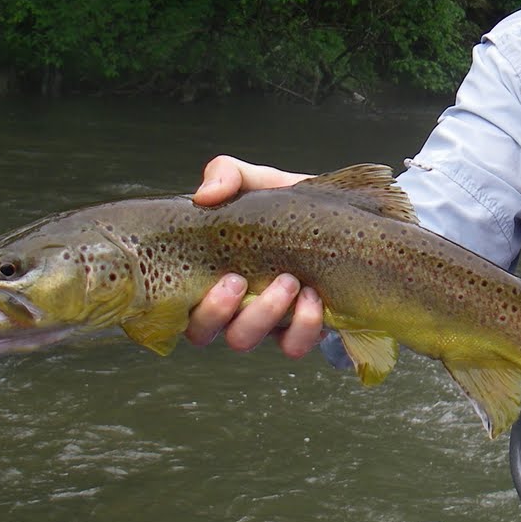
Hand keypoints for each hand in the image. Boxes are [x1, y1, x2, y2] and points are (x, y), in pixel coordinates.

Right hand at [183, 155, 324, 354]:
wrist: (341, 218)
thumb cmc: (287, 205)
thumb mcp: (258, 182)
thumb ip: (227, 175)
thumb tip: (206, 195)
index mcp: (209, 272)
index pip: (180, 305)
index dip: (190, 305)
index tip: (223, 276)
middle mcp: (229, 304)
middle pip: (202, 333)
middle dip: (220, 311)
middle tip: (242, 279)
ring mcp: (263, 322)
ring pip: (244, 340)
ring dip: (263, 315)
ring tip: (290, 281)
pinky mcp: (298, 331)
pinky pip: (292, 347)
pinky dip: (302, 327)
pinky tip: (314, 298)